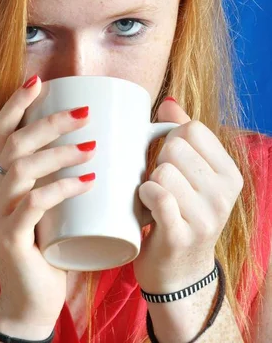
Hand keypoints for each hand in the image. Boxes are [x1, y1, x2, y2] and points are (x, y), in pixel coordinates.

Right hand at [0, 75, 95, 337]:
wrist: (31, 298)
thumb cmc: (48, 243)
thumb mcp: (49, 204)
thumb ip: (59, 176)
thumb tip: (100, 140)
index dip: (16, 104)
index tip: (39, 81)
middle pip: (13, 144)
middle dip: (49, 122)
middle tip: (85, 113)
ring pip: (22, 169)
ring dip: (59, 153)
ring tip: (92, 147)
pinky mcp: (9, 238)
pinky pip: (34, 204)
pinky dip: (62, 188)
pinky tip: (88, 181)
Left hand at [134, 98, 243, 292]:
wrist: (180, 272)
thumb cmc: (182, 213)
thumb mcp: (192, 174)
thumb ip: (183, 135)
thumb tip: (168, 102)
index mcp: (230, 174)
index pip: (193, 128)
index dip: (171, 139)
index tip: (172, 162)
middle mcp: (224, 195)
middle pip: (174, 147)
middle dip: (158, 162)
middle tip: (162, 185)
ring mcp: (205, 217)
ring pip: (162, 171)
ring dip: (149, 183)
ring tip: (155, 200)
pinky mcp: (181, 235)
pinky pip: (157, 196)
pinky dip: (144, 197)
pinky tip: (147, 207)